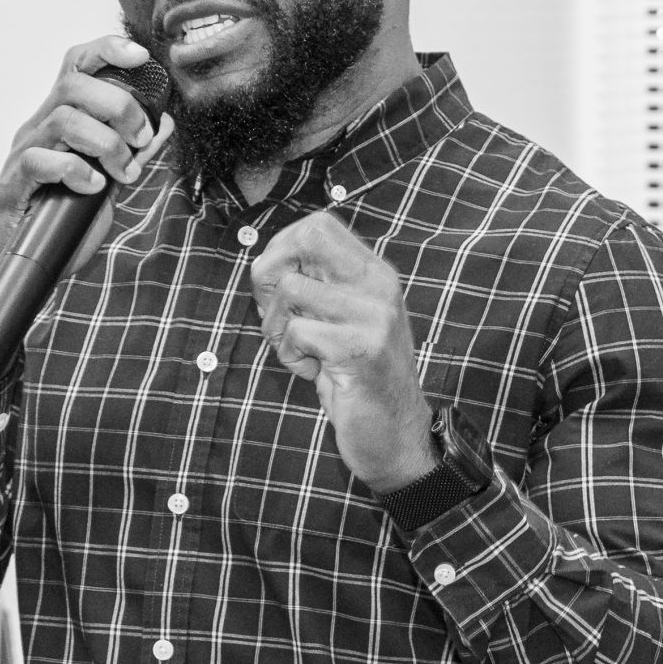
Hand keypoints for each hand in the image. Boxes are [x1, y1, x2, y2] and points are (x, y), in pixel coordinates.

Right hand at [0, 34, 170, 351]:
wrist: (24, 265)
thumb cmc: (64, 219)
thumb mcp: (108, 179)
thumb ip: (133, 151)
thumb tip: (163, 123)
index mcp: (60, 118)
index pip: (76, 66)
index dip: (107, 50)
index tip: (141, 58)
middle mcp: (38, 127)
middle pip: (75, 85)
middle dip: (120, 107)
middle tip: (140, 140)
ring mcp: (23, 153)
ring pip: (64, 120)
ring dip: (107, 144)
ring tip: (123, 172)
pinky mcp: (14, 185)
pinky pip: (43, 161)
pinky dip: (77, 171)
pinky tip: (95, 188)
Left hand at [249, 207, 436, 490]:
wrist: (397, 438)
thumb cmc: (360, 381)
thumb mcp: (343, 323)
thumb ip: (319, 288)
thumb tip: (265, 263)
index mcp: (375, 274)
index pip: (318, 225)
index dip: (281, 248)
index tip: (278, 287)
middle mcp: (379, 286)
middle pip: (303, 239)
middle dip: (270, 276)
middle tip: (279, 317)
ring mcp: (374, 316)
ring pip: (290, 288)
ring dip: (278, 326)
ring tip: (300, 352)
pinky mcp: (361, 348)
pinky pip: (297, 331)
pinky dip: (290, 356)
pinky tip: (313, 372)